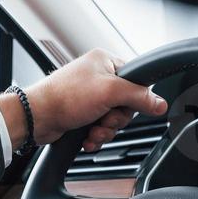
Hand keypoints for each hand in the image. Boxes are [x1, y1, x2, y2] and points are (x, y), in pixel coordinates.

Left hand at [0, 50, 167, 153]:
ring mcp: (90, 96)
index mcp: (105, 61)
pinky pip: (101, 127)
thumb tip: (160, 103)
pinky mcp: (82, 113)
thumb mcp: (109, 92)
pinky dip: (96, 135)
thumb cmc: (64, 97)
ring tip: (93, 129)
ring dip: (105, 129)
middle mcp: (98, 77)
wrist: (37, 118)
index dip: (134, 98)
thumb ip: (138, 96)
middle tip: (104, 118)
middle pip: (126, 104)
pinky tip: (87, 137)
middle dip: (116, 118)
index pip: (136, 80)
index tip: (126, 106)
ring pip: (114, 118)